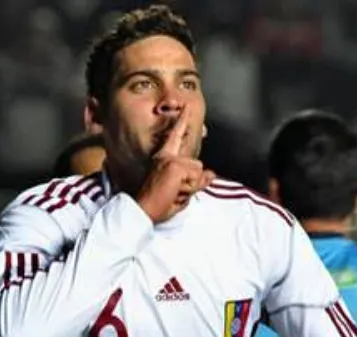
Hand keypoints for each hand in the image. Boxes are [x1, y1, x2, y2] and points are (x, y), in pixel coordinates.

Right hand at [136, 108, 215, 223]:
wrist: (144, 209)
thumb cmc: (158, 203)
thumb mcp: (181, 191)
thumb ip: (196, 181)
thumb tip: (212, 174)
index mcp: (164, 158)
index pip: (176, 137)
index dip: (182, 121)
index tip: (187, 106)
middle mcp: (166, 156)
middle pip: (197, 165)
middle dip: (193, 183)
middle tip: (174, 192)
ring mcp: (171, 160)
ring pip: (198, 172)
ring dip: (191, 187)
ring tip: (174, 193)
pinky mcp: (175, 166)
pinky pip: (196, 178)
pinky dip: (189, 189)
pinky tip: (175, 192)